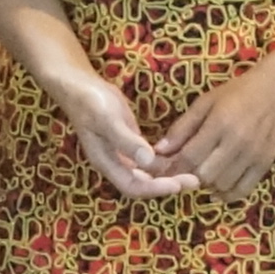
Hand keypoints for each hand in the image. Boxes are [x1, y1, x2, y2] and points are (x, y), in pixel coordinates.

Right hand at [43, 65, 194, 202]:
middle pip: (144, 183)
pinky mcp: (131, 141)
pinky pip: (149, 157)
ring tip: (193, 170)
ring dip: (169, 173)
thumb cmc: (90, 102)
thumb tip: (148, 161)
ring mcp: (123, 152)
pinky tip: (181, 155)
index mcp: (106, 163)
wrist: (79, 84)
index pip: (133, 186)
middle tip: (195, 180)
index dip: (155, 190)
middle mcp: (116, 163)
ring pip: (148, 171)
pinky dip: (164, 159)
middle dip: (168, 184)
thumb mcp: (108, 120)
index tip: (178, 186)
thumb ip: (126, 141)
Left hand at [152, 62, 274, 199]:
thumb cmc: (236, 93)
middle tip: (183, 170)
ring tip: (203, 173)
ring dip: (207, 184)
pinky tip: (218, 189)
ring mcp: (254, 155)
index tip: (162, 171)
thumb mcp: (204, 102)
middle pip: (205, 174)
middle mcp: (238, 142)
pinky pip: (243, 190)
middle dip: (189, 175)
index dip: (172, 167)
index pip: (190, 156)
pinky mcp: (265, 164)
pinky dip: (228, 195)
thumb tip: (160, 151)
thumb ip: (182, 127)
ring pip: (222, 184)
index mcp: (220, 123)